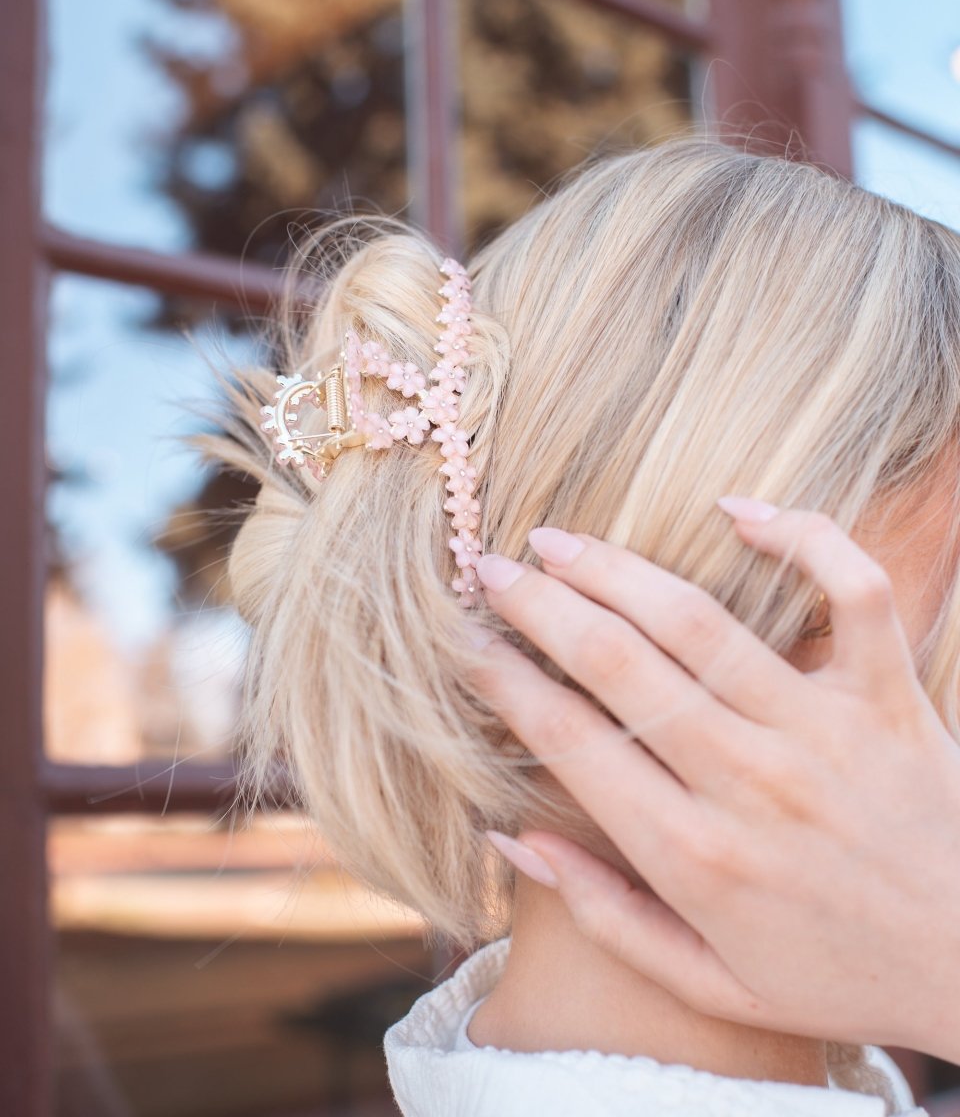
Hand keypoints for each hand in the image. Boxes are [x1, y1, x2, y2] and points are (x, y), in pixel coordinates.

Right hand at [471, 501, 959, 1062]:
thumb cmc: (842, 975)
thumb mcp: (713, 984)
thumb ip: (604, 914)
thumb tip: (509, 837)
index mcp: (693, 856)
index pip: (568, 740)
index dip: (503, 682)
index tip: (467, 645)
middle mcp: (748, 781)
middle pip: (617, 663)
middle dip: (538, 606)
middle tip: (491, 568)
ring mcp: (824, 729)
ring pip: (699, 621)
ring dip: (615, 568)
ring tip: (559, 539)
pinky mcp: (890, 694)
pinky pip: (850, 590)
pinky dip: (798, 536)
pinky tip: (734, 509)